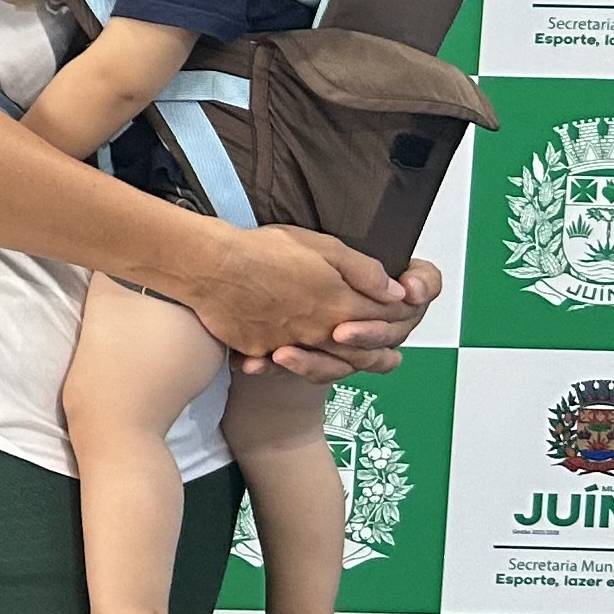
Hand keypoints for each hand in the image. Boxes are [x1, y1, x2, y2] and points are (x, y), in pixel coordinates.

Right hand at [191, 224, 418, 380]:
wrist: (210, 266)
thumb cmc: (264, 250)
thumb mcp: (324, 247)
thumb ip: (365, 272)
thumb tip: (397, 293)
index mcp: (340, 305)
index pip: (382, 317)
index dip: (397, 314)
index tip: (403, 311)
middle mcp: (320, 333)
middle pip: (359, 351)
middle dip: (376, 348)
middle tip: (385, 350)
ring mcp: (289, 346)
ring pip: (325, 364)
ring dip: (339, 362)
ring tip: (345, 359)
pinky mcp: (261, 352)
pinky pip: (282, 365)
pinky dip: (290, 366)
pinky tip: (290, 360)